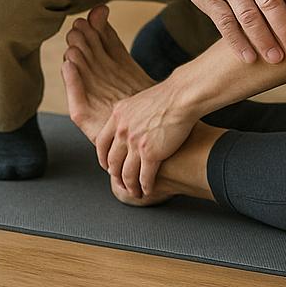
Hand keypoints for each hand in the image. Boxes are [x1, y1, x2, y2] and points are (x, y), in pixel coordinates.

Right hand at [62, 5, 192, 199]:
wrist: (171, 145)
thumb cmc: (168, 113)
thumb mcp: (156, 79)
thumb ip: (157, 62)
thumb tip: (154, 40)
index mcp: (118, 80)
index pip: (103, 52)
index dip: (98, 34)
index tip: (94, 15)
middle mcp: (103, 93)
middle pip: (89, 62)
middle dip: (82, 42)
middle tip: (78, 24)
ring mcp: (95, 108)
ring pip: (81, 77)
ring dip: (75, 58)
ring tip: (72, 39)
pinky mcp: (91, 123)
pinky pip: (78, 99)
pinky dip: (73, 82)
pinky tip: (69, 63)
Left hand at [94, 82, 194, 198]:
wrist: (184, 96)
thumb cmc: (169, 96)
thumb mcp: (139, 101)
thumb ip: (130, 116)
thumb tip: (131, 127)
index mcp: (118, 115)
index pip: (101, 142)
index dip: (103, 158)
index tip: (107, 165)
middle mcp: (122, 130)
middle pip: (113, 161)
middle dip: (116, 176)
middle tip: (120, 182)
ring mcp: (135, 143)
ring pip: (127, 173)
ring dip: (130, 186)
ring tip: (134, 191)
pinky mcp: (151, 153)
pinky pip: (145, 177)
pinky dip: (146, 186)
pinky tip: (148, 189)